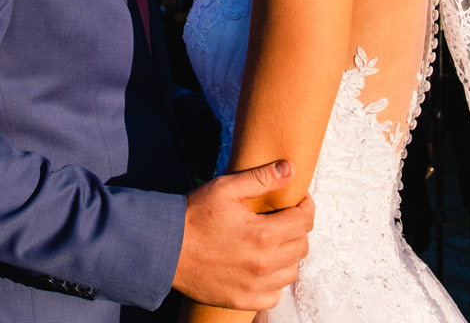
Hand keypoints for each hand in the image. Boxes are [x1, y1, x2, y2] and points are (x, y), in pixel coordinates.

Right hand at [173, 160, 313, 309]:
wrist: (164, 249)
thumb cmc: (193, 215)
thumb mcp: (226, 188)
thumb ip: (261, 178)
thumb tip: (290, 169)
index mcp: (263, 234)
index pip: (304, 221)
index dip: (305, 207)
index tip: (298, 201)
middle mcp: (263, 264)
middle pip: (302, 246)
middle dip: (297, 229)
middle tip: (283, 218)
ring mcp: (254, 286)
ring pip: (291, 271)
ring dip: (288, 255)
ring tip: (273, 242)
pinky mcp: (243, 300)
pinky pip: (274, 295)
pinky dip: (274, 281)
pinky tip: (261, 267)